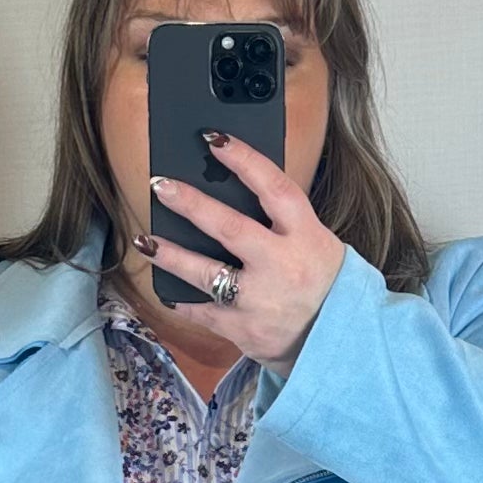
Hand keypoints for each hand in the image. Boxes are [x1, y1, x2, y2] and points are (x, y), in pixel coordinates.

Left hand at [140, 131, 345, 369]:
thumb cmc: (322, 283)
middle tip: (161, 186)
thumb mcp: (317, 242)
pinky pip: (204, 312)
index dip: (243, 159)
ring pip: (206, 273)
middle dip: (191, 204)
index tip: (213, 139)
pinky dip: (184, 302)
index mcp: (305, 235)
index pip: (273, 187)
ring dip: (171, 256)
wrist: (337, 343)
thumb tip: (233, 189)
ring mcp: (259, 300)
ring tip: (145, 241)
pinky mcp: (243, 330)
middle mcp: (281, 265)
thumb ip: (282, 221)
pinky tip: (168, 291)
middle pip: (230, 227)